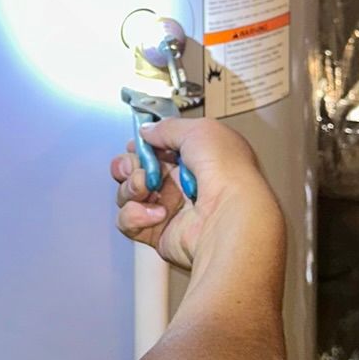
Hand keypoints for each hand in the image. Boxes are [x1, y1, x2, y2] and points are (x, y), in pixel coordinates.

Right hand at [111, 118, 280, 273]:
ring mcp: (170, 208)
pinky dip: (135, 215)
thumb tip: (148, 130)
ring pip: (128, 194)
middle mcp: (182, 183)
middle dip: (128, 165)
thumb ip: (167, 127)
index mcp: (197, 158)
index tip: (137, 144)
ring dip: (131, 187)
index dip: (143, 145)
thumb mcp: (200, 130)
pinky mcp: (157, 232)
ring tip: (146, 188)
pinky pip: (128, 221)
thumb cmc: (227, 174)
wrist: (230, 218)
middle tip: (138, 166)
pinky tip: (156, 213)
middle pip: (137, 169)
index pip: (158, 148)